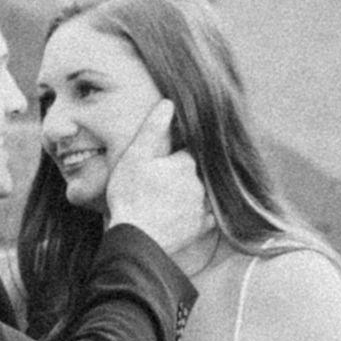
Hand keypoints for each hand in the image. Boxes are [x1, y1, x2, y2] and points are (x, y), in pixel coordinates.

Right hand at [102, 96, 210, 248]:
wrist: (135, 237)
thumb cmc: (130, 196)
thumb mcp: (135, 157)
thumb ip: (153, 129)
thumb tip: (169, 103)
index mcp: (186, 164)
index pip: (189, 150)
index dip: (178, 151)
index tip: (168, 156)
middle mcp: (200, 184)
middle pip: (198, 171)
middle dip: (185, 171)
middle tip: (167, 177)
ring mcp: (202, 207)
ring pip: (205, 191)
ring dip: (196, 190)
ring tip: (177, 193)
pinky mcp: (200, 227)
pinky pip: (209, 215)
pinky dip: (203, 211)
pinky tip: (192, 211)